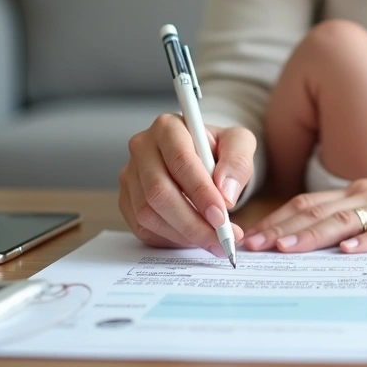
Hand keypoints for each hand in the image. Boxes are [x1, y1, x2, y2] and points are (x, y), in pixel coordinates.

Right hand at [118, 114, 251, 250]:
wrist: (204, 158)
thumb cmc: (219, 149)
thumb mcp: (239, 143)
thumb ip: (238, 162)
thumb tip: (225, 193)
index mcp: (168, 127)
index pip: (180, 162)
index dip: (201, 192)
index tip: (222, 215)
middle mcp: (142, 148)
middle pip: (159, 192)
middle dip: (193, 222)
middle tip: (221, 237)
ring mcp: (130, 176)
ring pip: (149, 214)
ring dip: (184, 234)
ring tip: (214, 240)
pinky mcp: (127, 200)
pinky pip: (143, 228)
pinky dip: (171, 239)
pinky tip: (194, 237)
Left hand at [240, 155, 366, 253]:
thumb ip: (352, 213)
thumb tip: (314, 232)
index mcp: (356, 192)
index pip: (307, 204)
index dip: (276, 220)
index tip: (250, 236)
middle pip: (316, 212)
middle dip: (281, 230)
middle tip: (251, 246)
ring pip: (345, 221)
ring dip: (313, 235)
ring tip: (286, 248)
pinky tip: (349, 251)